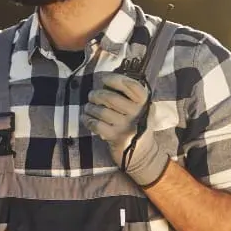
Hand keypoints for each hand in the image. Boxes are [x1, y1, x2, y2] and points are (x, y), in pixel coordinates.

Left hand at [81, 73, 169, 187]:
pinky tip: (86, 117)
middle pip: (111, 98)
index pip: (131, 85)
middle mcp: (137, 113)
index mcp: (144, 102)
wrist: (141, 152)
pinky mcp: (115, 137)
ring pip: (101, 111)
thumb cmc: (135, 123)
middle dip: (96, 94)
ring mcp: (126, 126)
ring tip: (88, 107)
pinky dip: (87, 119)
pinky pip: (96, 124)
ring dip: (90, 107)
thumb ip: (128, 94)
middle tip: (92, 95)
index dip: (115, 79)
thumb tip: (105, 79)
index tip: (104, 78)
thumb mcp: (139, 107)